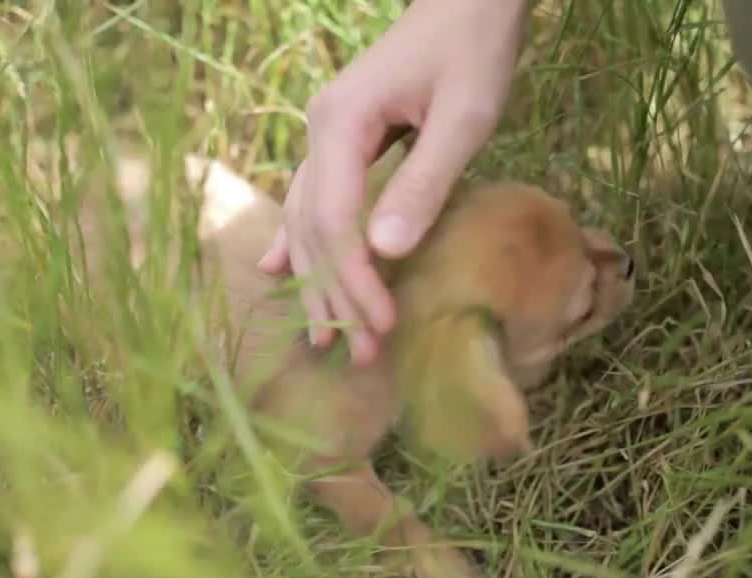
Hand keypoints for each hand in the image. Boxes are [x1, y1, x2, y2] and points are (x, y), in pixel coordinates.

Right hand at [258, 0, 529, 365]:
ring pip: (308, 220)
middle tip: (358, 355)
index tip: (381, 324)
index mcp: (341, 122)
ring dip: (317, 280)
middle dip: (336, 294)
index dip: (354, 277)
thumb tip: (384, 251)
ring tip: (324, 337)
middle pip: (315, 228)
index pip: (334, 219)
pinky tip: (277, 272)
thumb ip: (424, 181)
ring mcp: (325, 135)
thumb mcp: (464, 115)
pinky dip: (300, 241)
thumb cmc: (474, 48)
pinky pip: (312, 200)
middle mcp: (319, 131)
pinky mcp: (343, 140)